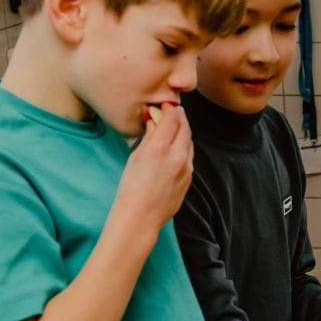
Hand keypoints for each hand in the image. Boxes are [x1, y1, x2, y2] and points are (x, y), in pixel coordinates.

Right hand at [116, 102, 193, 236]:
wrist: (141, 216)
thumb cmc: (132, 187)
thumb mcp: (136, 156)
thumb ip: (149, 136)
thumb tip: (154, 120)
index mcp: (160, 148)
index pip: (172, 118)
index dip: (170, 108)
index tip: (165, 105)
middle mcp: (177, 156)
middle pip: (185, 127)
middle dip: (179, 117)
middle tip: (172, 111)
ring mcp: (186, 168)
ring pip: (189, 141)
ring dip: (183, 132)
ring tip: (172, 128)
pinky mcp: (189, 178)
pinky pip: (189, 156)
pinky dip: (183, 147)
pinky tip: (174, 148)